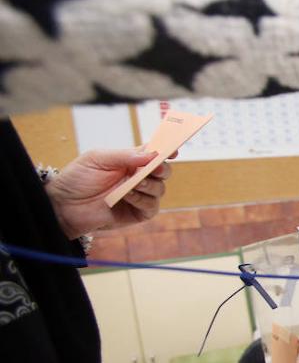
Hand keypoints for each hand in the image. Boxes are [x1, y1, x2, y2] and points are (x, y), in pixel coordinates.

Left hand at [45, 148, 173, 238]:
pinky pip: (151, 206)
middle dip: (162, 168)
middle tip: (155, 167)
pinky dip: (143, 200)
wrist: (63, 205)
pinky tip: (129, 196)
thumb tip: (151, 154)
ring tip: (134, 183)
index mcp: (130, 162)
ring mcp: (139, 196)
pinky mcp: (137, 213)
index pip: (154, 154)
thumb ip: (125, 155)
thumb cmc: (77, 179)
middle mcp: (138, 178)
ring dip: (150, 185)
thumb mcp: (98, 159)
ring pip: (160, 189)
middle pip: (163, 172)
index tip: (173, 149)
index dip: (166, 150)